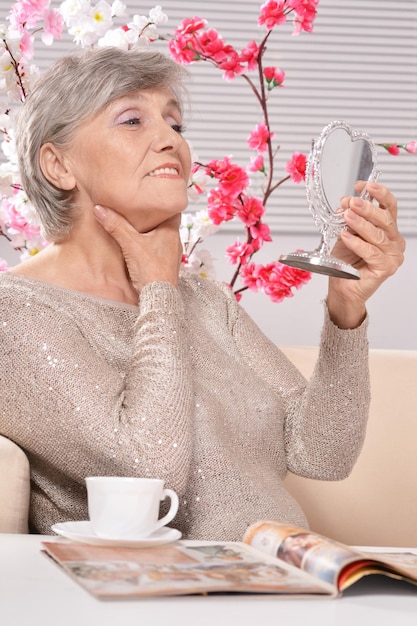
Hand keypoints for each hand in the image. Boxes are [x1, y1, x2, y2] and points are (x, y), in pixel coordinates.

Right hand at [93, 205, 182, 291]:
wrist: (157, 297)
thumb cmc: (151, 270)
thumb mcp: (130, 244)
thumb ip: (116, 226)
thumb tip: (99, 209)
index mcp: (171, 231)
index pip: (172, 209)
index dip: (162, 202)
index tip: (151, 195)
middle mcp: (174, 241)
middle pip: (164, 223)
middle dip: (152, 217)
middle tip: (138, 209)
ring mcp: (171, 255)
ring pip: (161, 237)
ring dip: (150, 233)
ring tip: (135, 226)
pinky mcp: (165, 266)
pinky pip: (157, 250)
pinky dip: (149, 246)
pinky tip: (137, 247)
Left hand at [326, 181, 404, 328]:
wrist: (342, 287)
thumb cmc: (345, 262)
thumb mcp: (345, 233)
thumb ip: (348, 218)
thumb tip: (345, 201)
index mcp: (388, 229)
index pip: (389, 207)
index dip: (378, 193)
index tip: (362, 185)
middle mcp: (394, 241)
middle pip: (385, 219)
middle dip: (367, 208)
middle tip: (352, 202)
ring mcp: (392, 256)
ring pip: (378, 235)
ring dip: (360, 223)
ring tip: (346, 216)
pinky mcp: (386, 268)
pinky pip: (371, 252)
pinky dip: (357, 243)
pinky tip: (346, 236)